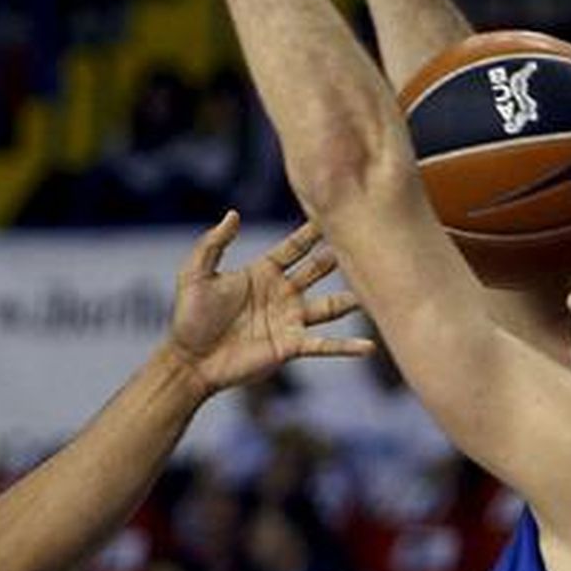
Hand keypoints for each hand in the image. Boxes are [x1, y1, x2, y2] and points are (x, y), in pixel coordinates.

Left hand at [168, 211, 373, 396]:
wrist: (190, 360)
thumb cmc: (190, 316)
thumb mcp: (196, 274)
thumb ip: (213, 243)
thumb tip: (233, 215)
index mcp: (263, 273)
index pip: (296, 247)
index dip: (314, 231)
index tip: (337, 210)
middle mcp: (282, 294)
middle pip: (319, 270)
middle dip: (341, 255)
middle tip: (368, 239)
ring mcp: (290, 320)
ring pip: (329, 306)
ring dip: (352, 299)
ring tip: (380, 290)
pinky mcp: (291, 346)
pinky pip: (323, 345)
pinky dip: (346, 347)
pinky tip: (370, 347)